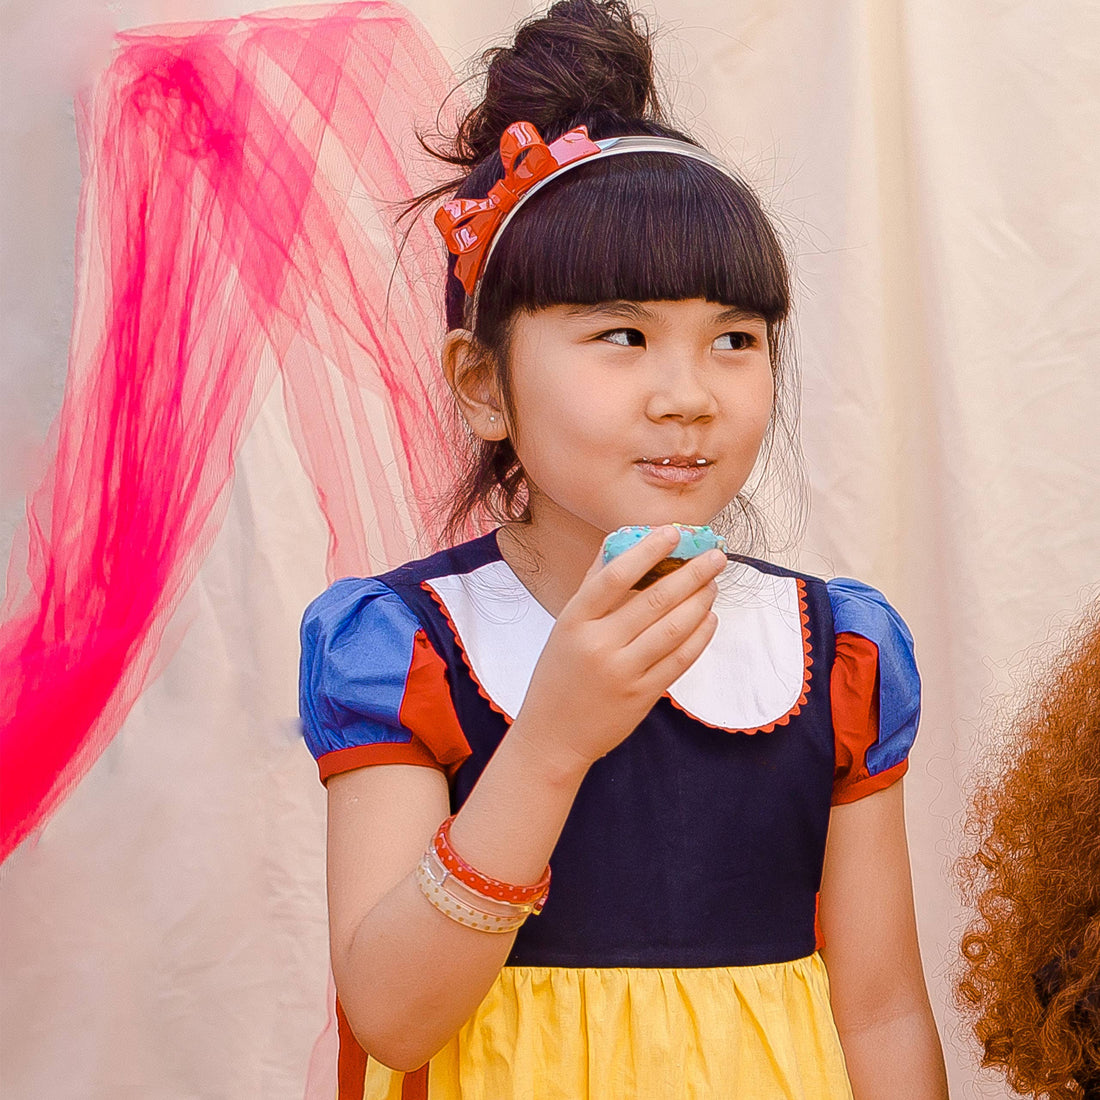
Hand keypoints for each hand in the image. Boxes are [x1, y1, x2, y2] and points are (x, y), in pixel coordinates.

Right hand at [512, 527, 725, 772]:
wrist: (553, 736)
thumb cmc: (560, 674)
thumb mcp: (565, 627)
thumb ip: (592, 587)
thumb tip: (618, 544)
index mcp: (574, 620)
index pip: (615, 575)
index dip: (647, 550)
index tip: (673, 532)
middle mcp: (598, 644)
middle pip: (655, 599)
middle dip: (692, 573)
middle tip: (715, 556)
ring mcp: (622, 672)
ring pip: (674, 628)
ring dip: (700, 601)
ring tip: (713, 584)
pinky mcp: (642, 696)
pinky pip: (680, 659)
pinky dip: (700, 636)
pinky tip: (709, 619)